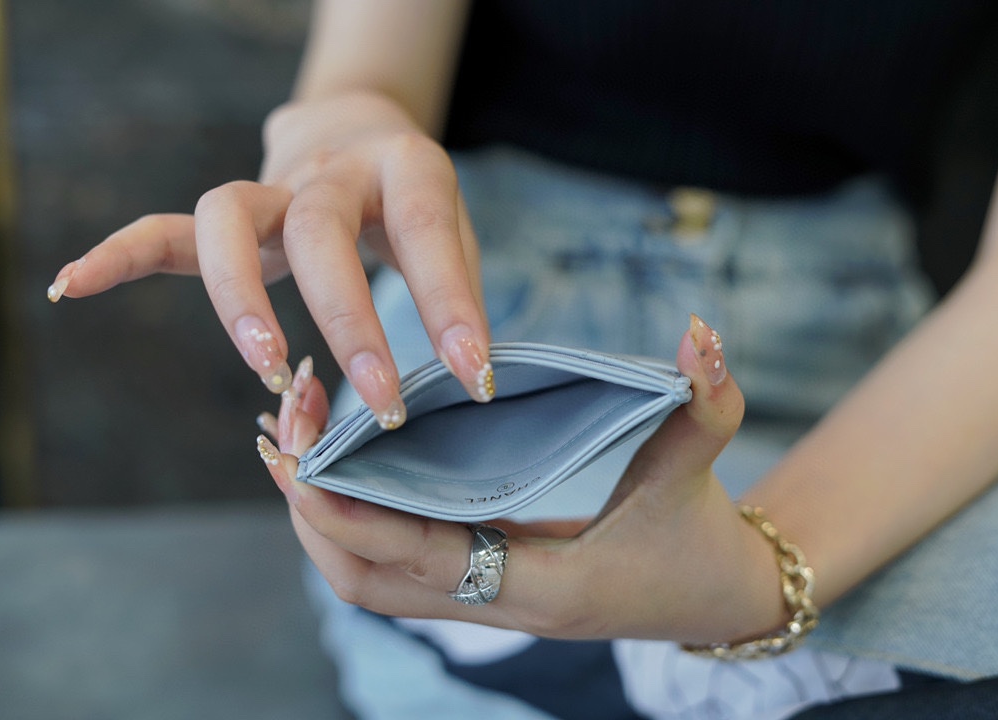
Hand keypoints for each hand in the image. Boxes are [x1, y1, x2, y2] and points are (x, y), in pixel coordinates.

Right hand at [46, 90, 490, 424]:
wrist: (359, 132)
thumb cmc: (414, 202)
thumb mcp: (457, 235)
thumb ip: (459, 298)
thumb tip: (469, 386)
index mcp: (405, 168)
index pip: (424, 234)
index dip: (449, 307)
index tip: (471, 378)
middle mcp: (331, 170)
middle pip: (320, 232)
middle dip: (349, 323)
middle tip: (380, 406)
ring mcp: (272, 187)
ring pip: (229, 219)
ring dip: (239, 298)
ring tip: (266, 368)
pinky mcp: (232, 213)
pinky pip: (167, 229)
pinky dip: (122, 254)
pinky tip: (77, 285)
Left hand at [258, 316, 787, 644]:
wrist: (714, 596)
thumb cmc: (702, 537)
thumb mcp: (702, 463)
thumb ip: (706, 399)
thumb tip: (699, 332)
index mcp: (544, 585)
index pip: (424, 560)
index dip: (356, 516)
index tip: (303, 462)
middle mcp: (500, 603)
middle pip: (369, 583)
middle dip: (314, 516)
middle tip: (282, 434)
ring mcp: (485, 600)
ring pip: (371, 581)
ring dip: (322, 521)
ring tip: (294, 443)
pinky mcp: (479, 580)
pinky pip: (393, 562)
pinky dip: (353, 521)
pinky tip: (343, 463)